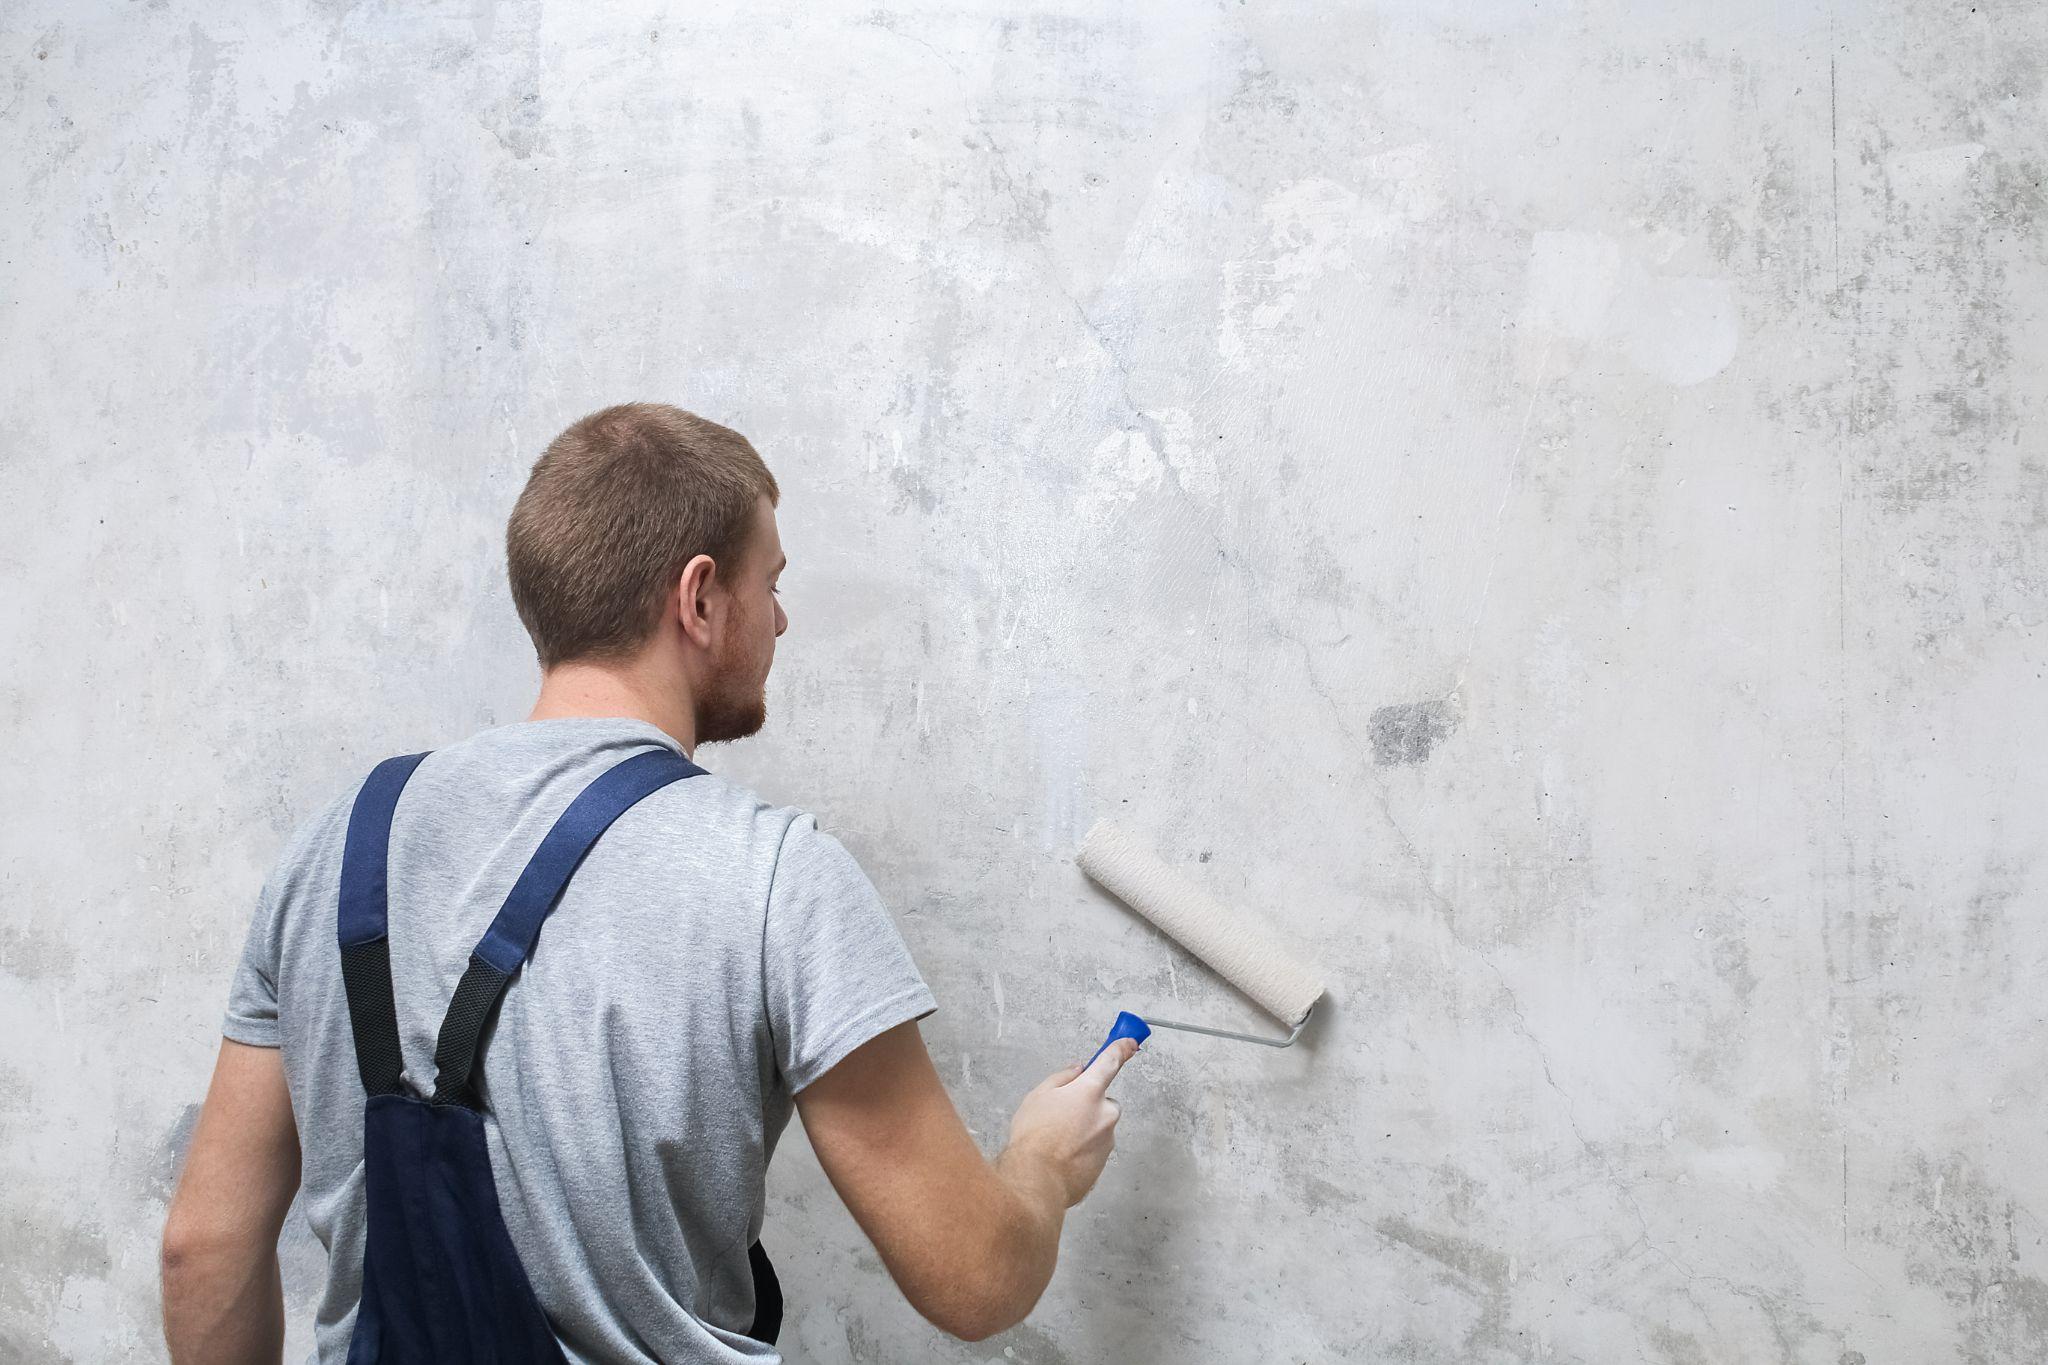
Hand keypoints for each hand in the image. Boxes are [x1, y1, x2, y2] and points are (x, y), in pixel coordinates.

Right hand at [999, 1038, 1137, 1208]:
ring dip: (1085, 1129)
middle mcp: (1105, 1114)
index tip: (1130, 1042)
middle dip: (1089, 1105)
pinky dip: (1083, 1149)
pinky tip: (1062, 1155)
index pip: (1111, 1062)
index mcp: (1090, 1091)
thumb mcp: (1038, 1096)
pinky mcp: (1104, 1162)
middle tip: (1063, 1115)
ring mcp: (1107, 1139)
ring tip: (1058, 1140)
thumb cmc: (1034, 1137)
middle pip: (1103, 1101)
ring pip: (1099, 1126)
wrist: (1037, 1180)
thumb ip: (1062, 1078)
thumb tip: (1076, 1072)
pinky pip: (1095, 1148)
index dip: (1121, 1048)